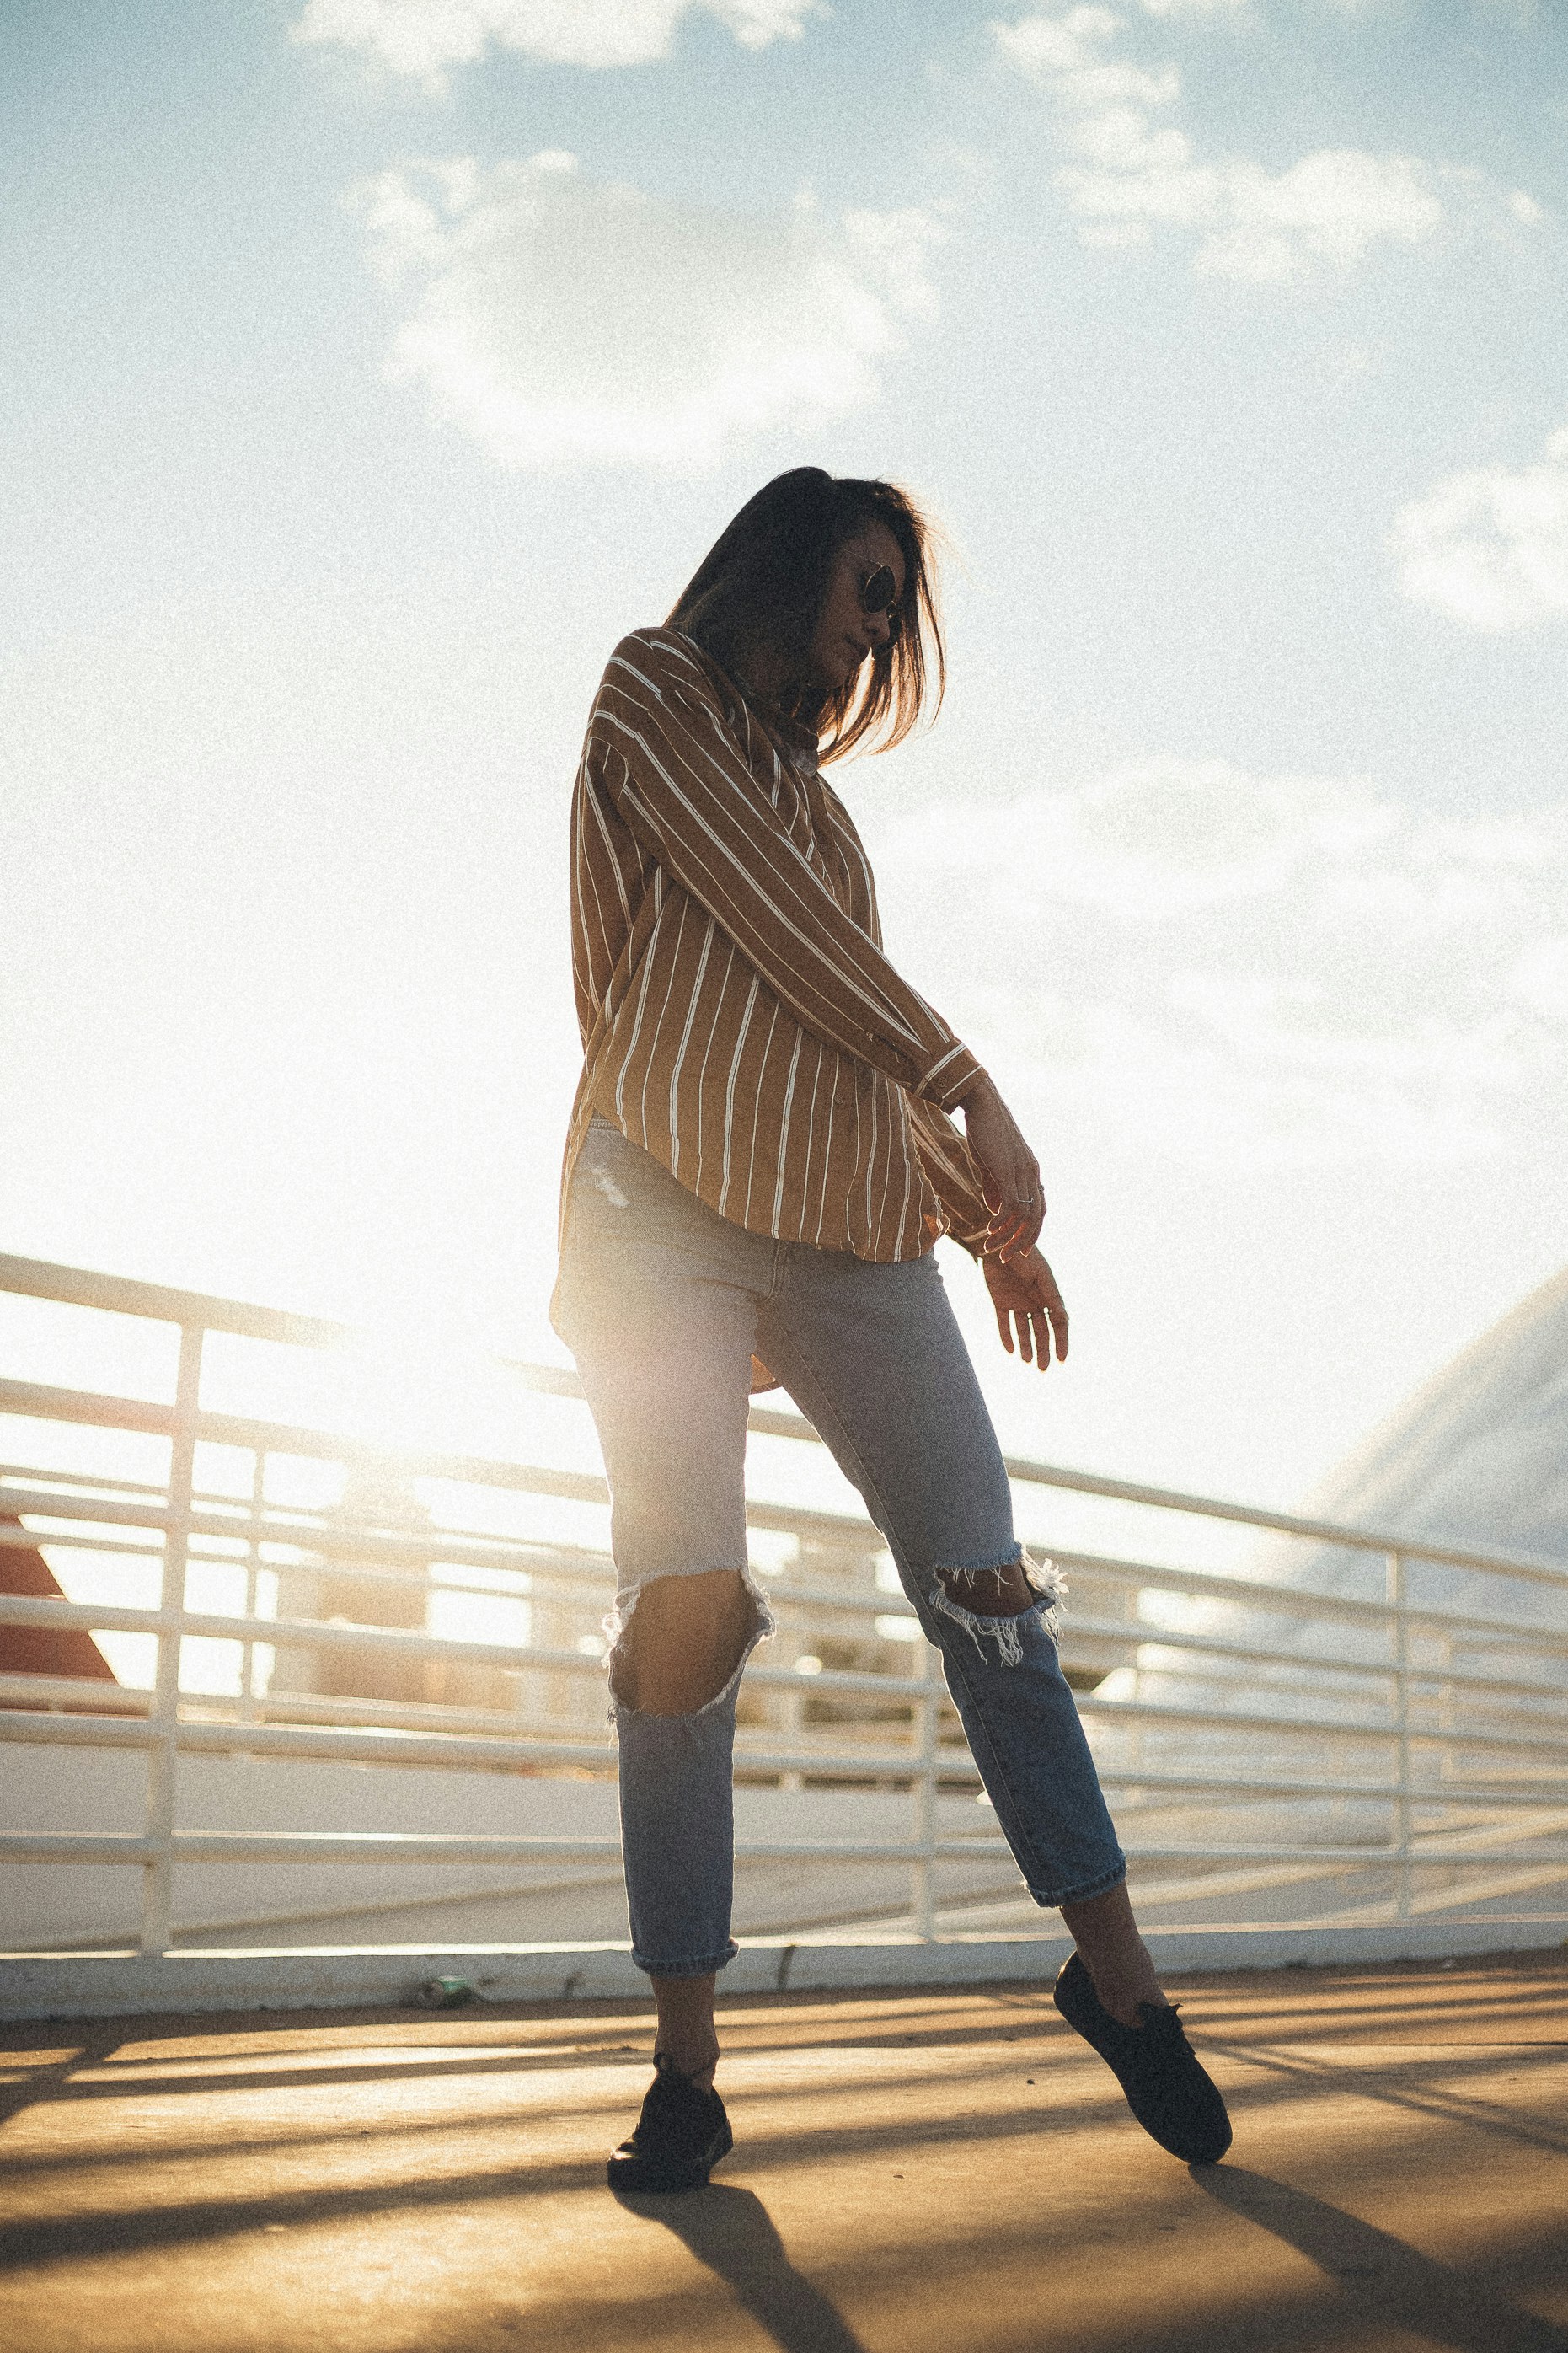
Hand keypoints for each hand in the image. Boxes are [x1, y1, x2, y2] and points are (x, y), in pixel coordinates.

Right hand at [959, 1072, 1044, 1259]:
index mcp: (1030, 1172)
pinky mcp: (1009, 1171)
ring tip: (991, 1248)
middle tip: (1007, 1257)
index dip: (1031, 1232)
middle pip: (1037, 1218)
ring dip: (1007, 1236)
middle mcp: (1032, 1174)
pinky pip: (1011, 1206)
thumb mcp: (990, 1163)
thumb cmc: (984, 1130)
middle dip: (1023, 1242)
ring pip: (1024, 1216)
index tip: (1019, 1249)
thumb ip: (994, 1187)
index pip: (1039, 1209)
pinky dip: (1001, 1222)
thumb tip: (994, 1210)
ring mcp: (1022, 1172)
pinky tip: (988, 1230)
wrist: (982, 1103)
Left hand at [982, 1244, 1067, 1369]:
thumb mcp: (1041, 1276)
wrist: (997, 1243)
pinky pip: (1004, 1323)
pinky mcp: (999, 1301)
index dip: (1061, 1342)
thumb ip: (1051, 1298)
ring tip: (1027, 1362)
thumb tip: (1064, 1320)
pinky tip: (1011, 1350)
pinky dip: (1006, 1336)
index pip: (1058, 1324)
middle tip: (1044, 1369)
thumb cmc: (1024, 1256)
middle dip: (1043, 1351)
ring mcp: (1017, 1302)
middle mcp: (1034, 1301)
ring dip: (1026, 1347)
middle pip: (1041, 1332)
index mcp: (1048, 1295)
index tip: (1063, 1359)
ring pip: (1023, 1330)